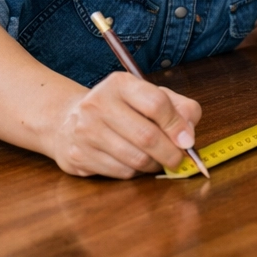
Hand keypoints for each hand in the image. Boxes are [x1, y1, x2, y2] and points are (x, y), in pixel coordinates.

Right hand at [49, 71, 203, 177]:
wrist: (68, 120)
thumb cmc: (121, 109)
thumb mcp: (151, 96)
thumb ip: (179, 108)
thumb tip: (188, 135)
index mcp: (120, 84)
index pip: (156, 104)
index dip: (177, 125)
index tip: (188, 141)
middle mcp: (98, 104)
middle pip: (146, 136)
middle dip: (170, 153)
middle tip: (179, 159)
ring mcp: (85, 131)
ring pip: (135, 159)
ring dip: (154, 165)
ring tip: (158, 161)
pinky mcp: (78, 156)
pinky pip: (120, 172)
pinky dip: (136, 173)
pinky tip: (136, 164)